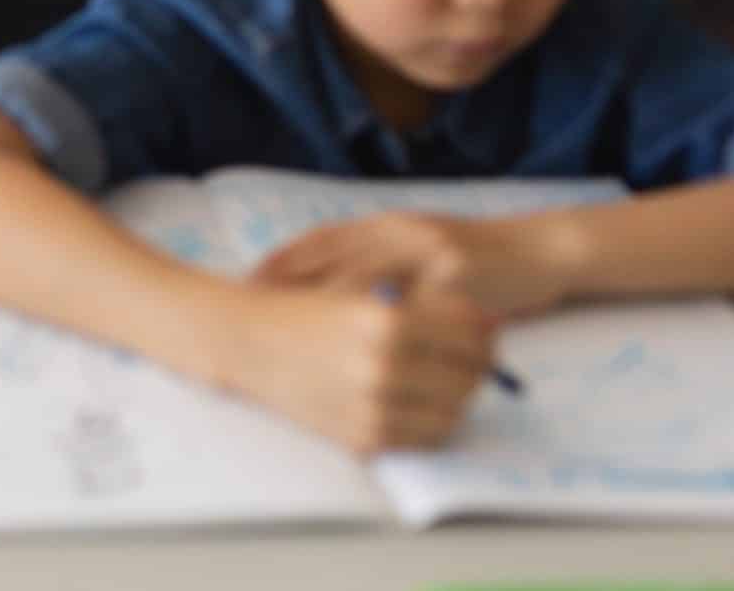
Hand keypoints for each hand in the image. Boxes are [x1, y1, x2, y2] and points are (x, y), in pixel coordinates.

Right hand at [222, 282, 497, 454]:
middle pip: (469, 378)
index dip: (484, 334)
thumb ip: (428, 311)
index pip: (472, 337)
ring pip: (453, 414)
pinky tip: (410, 402)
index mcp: (389, 322)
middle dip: (474, 368)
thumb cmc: (304, 310)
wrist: (245, 341)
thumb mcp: (365, 294)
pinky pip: (424, 439)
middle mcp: (386, 368)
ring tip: (434, 382)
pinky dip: (428, 423)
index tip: (481, 332)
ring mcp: (374, 408)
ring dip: (454, 399)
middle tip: (462, 360)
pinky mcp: (364, 438)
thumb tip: (488, 327)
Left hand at [256, 212, 574, 319]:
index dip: (282, 261)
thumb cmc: (473, 255)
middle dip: (289, 285)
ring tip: (292, 332)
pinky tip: (359, 349)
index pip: (321, 240)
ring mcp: (428, 253)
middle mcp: (400, 232)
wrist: (541, 251)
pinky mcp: (457, 278)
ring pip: (363, 280)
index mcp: (386, 223)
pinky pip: (412, 307)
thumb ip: (376, 255)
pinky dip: (382, 328)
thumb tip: (322, 277)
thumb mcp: (417, 243)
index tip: (246, 282)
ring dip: (324, 307)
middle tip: (252, 310)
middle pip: (330, 257)